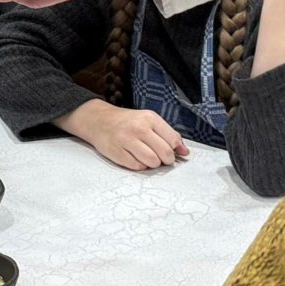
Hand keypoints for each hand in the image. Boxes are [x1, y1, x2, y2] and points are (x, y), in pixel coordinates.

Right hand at [61, 98, 187, 169]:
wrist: (99, 120)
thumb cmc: (127, 122)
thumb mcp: (149, 121)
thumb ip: (168, 134)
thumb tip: (185, 152)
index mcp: (149, 118)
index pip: (172, 140)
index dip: (175, 150)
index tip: (171, 152)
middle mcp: (138, 128)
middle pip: (164, 153)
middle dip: (166, 160)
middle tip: (162, 158)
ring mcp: (127, 141)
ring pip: (152, 162)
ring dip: (154, 164)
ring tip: (149, 158)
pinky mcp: (117, 153)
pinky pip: (138, 166)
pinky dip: (140, 166)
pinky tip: (136, 158)